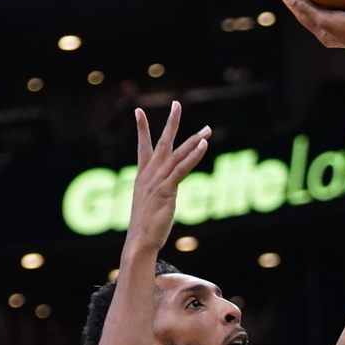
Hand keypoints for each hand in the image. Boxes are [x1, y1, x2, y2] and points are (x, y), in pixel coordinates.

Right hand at [125, 101, 208, 257]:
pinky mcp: (167, 189)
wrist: (140, 240)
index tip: (137, 111)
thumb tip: (163, 195)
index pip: (142, 147)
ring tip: (207, 128)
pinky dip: (193, 156)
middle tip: (177, 103)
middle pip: (162, 142)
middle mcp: (149, 175)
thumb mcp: (151, 205)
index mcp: (143, 176)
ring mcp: (158, 181)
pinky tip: (203, 146)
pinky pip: (182, 168)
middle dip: (170, 122)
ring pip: (177, 154)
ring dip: (194, 140)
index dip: (141, 129)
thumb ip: (158, 194)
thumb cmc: (146, 227)